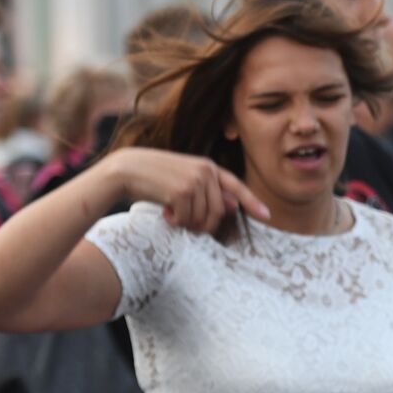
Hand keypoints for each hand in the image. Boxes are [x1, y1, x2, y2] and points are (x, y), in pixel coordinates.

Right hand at [106, 148, 269, 232]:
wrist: (125, 169)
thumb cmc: (154, 179)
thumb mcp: (184, 183)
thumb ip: (208, 193)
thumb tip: (232, 205)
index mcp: (209, 167)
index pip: (236, 186)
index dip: (252, 202)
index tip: (267, 215)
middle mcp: (206, 171)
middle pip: (218, 212)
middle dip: (204, 225)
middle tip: (184, 223)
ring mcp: (195, 180)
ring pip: (203, 218)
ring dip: (187, 223)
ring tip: (171, 213)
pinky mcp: (182, 191)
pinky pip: (187, 219)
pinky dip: (176, 222)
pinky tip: (164, 212)